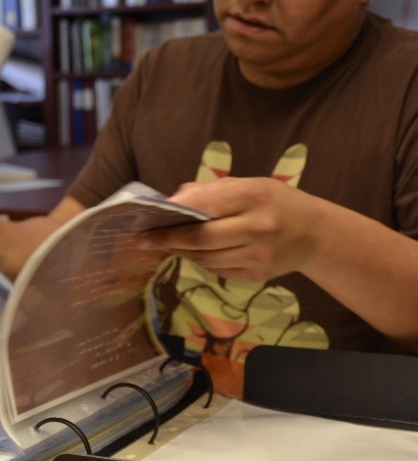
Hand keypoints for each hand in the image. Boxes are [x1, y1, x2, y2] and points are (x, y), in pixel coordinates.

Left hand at [140, 177, 318, 281]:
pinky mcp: (256, 276)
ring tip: (168, 245)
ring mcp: (258, 256)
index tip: (147, 222)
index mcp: (254, 196)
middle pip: (201, 240)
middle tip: (145, 241)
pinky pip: (218, 271)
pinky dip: (202, 262)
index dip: (173, 218)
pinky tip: (197, 253)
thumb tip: (172, 201)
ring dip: (183, 252)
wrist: (314, 234)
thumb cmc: (276, 202)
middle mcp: (257, 227)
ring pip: (206, 259)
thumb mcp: (249, 184)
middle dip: (168, 241)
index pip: (204, 209)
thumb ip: (212, 191)